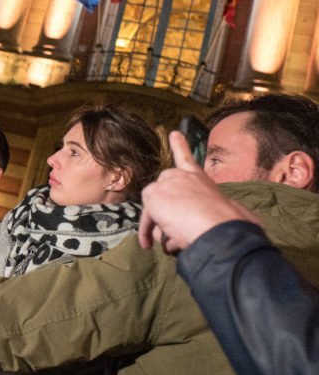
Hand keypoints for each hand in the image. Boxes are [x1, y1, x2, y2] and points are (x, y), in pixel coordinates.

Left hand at [139, 131, 261, 252]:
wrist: (222, 228)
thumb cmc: (229, 225)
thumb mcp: (219, 213)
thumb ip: (196, 215)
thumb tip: (175, 234)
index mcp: (199, 179)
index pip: (185, 159)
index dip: (180, 145)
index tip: (175, 133)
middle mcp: (181, 176)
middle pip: (164, 197)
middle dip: (165, 217)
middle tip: (175, 235)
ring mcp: (166, 183)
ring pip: (156, 212)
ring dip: (163, 231)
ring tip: (178, 241)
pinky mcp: (153, 194)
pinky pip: (145, 218)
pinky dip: (146, 232)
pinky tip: (147, 240)